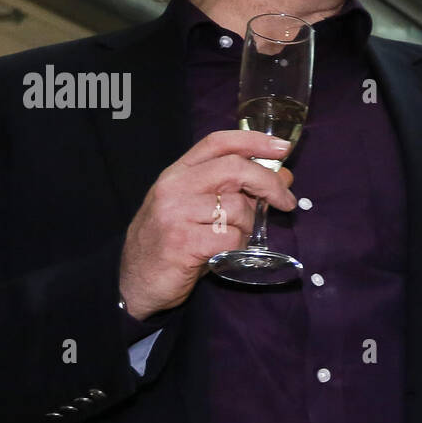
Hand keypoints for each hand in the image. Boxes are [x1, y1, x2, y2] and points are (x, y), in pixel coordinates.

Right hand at [119, 130, 297, 319]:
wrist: (135, 282)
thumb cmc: (173, 243)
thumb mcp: (200, 209)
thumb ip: (236, 191)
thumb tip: (283, 176)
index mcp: (178, 173)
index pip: (218, 142)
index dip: (253, 140)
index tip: (282, 148)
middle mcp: (174, 187)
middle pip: (235, 168)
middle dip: (268, 183)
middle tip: (286, 201)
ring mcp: (176, 213)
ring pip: (237, 208)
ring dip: (248, 226)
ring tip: (234, 239)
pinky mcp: (182, 242)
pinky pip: (230, 238)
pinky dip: (237, 247)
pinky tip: (223, 253)